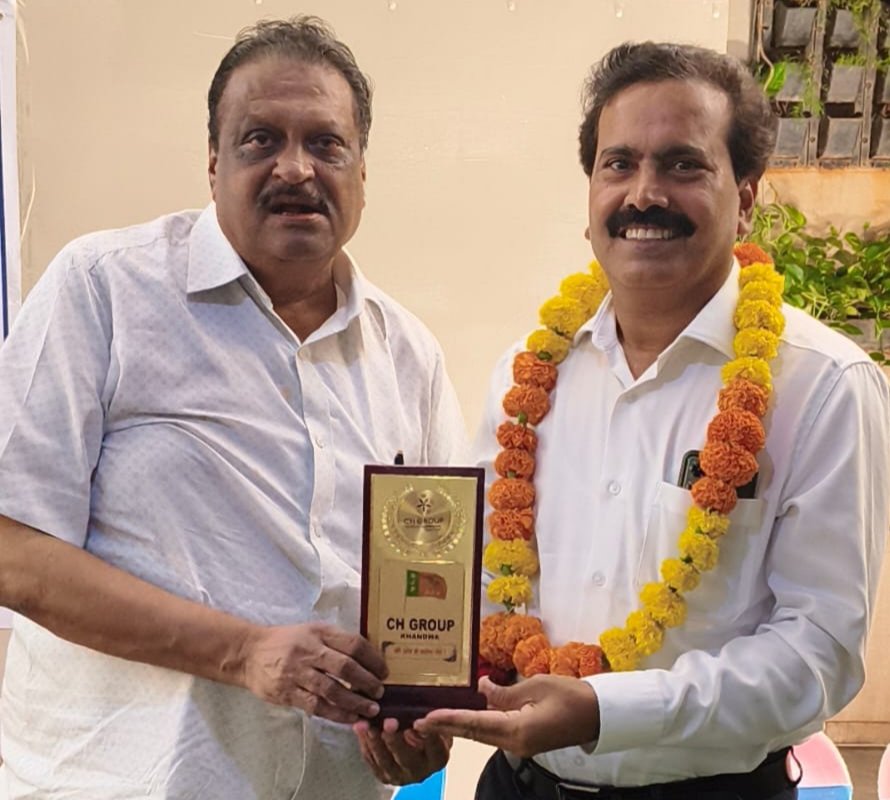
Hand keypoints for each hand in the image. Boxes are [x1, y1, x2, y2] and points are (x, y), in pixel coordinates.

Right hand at [241, 623, 386, 722]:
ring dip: (355, 702)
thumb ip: (336, 642)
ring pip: (332, 689)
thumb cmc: (288, 642)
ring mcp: (297, 672)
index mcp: (319, 632)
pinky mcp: (288, 692)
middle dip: (367, 681)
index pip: (353, 643)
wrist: (249, 653)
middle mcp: (309, 650)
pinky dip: (336, 713)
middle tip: (380, 692)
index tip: (384, 671)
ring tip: (370, 709)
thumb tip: (369, 658)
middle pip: (345, 667)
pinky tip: (350, 717)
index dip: (372, 658)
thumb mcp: (312, 631)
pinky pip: (316, 705)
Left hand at [353, 717, 450, 785]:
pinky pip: (372, 760)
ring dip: (376, 741)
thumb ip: (431, 717)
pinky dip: (365, 743)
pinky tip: (361, 728)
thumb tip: (425, 703)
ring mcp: (400, 775)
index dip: (428, 735)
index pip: (436, 748)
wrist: (413, 746)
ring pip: (386, 761)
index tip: (418, 721)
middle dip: (396, 740)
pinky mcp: (384, 775)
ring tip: (369, 725)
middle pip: (407, 758)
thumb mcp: (434, 723)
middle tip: (389, 722)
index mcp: (438, 757)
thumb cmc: (425, 729)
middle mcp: (420, 770)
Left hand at [413, 675, 599, 757]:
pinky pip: (493, 733)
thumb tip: (479, 689)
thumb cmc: (571, 696)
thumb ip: (504, 692)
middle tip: (416, 722)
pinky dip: (475, 725)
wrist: (597, 714)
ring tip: (431, 719)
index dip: (448, 720)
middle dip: (445, 727)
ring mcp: (519, 745)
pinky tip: (461, 716)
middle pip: (473, 734)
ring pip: (481, 735)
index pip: (475, 724)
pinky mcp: (523, 741)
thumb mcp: (536, 686)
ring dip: (457, 727)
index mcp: (518, 731)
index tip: (425, 719)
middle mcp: (515, 743)